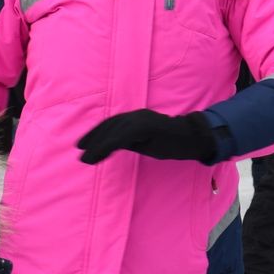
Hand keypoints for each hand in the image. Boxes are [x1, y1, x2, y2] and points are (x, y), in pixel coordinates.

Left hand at [78, 110, 216, 163]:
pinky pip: (120, 138)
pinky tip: (98, 155)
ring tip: (86, 158)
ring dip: (97, 145)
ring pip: (112, 132)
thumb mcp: (145, 141)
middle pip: (109, 126)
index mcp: (137, 117)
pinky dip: (106, 146)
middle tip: (81, 153)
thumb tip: (110, 147)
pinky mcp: (144, 128)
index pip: (112, 123)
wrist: (192, 139)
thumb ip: (129, 141)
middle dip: (93, 139)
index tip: (83, 145)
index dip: (96, 134)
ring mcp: (141, 120)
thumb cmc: (171, 141)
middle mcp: (137, 115)